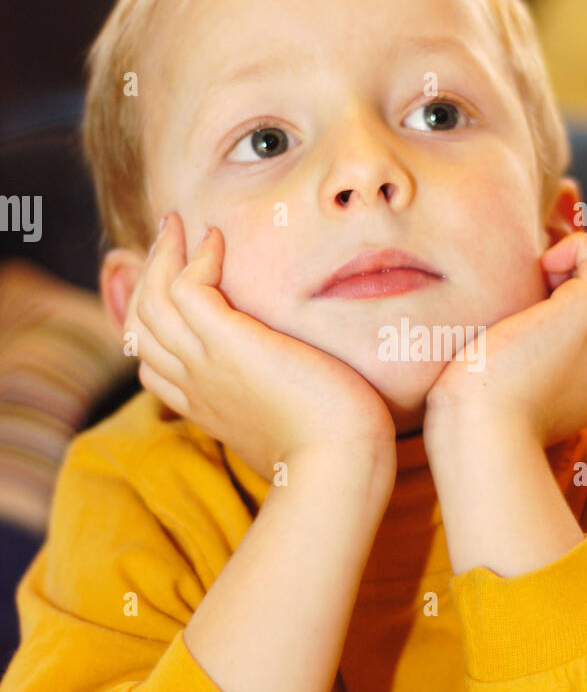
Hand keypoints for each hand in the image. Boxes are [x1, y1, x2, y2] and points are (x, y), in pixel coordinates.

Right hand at [125, 213, 396, 481]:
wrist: (341, 466)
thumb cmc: (333, 452)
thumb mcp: (290, 430)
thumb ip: (277, 409)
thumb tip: (299, 399)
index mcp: (206, 409)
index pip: (152, 364)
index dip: (153, 323)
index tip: (177, 286)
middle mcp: (195, 386)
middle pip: (140, 327)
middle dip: (148, 277)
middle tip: (169, 238)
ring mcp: (205, 365)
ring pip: (152, 303)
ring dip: (162, 255)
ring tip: (179, 225)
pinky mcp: (228, 346)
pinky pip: (186, 288)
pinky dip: (195, 257)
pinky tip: (216, 238)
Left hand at [424, 231, 586, 447]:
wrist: (481, 438)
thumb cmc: (476, 423)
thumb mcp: (508, 393)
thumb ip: (521, 367)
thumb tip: (506, 337)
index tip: (547, 300)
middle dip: (583, 275)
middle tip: (536, 287)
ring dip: (580, 258)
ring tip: (538, 278)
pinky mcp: (585, 315)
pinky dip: (580, 247)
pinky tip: (543, 267)